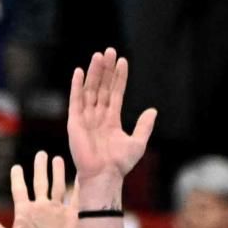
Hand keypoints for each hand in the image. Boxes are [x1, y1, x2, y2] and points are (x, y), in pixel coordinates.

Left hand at [0, 150, 79, 227]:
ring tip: (56, 158)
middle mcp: (41, 209)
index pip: (20, 190)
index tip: (16, 167)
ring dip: (57, 172)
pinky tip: (81, 174)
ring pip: (57, 186)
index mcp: (25, 212)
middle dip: (40, 168)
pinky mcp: (72, 217)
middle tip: (41, 154)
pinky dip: (79, 186)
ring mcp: (57, 212)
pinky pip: (76, 198)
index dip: (17, 178)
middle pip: (40, 183)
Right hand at [64, 47, 154, 202]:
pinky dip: (77, 86)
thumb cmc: (120, 164)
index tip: (123, 61)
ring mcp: (86, 118)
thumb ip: (144, 126)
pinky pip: (76, 100)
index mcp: (111, 120)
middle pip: (103, 87)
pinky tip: (80, 72)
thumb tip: (153, 110)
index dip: (119, 77)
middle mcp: (98, 116)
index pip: (116, 93)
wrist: (104, 175)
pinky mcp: (75, 122)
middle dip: (106, 69)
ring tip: (99, 55)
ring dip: (95, 73)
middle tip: (110, 51)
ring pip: (91, 90)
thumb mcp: (138, 143)